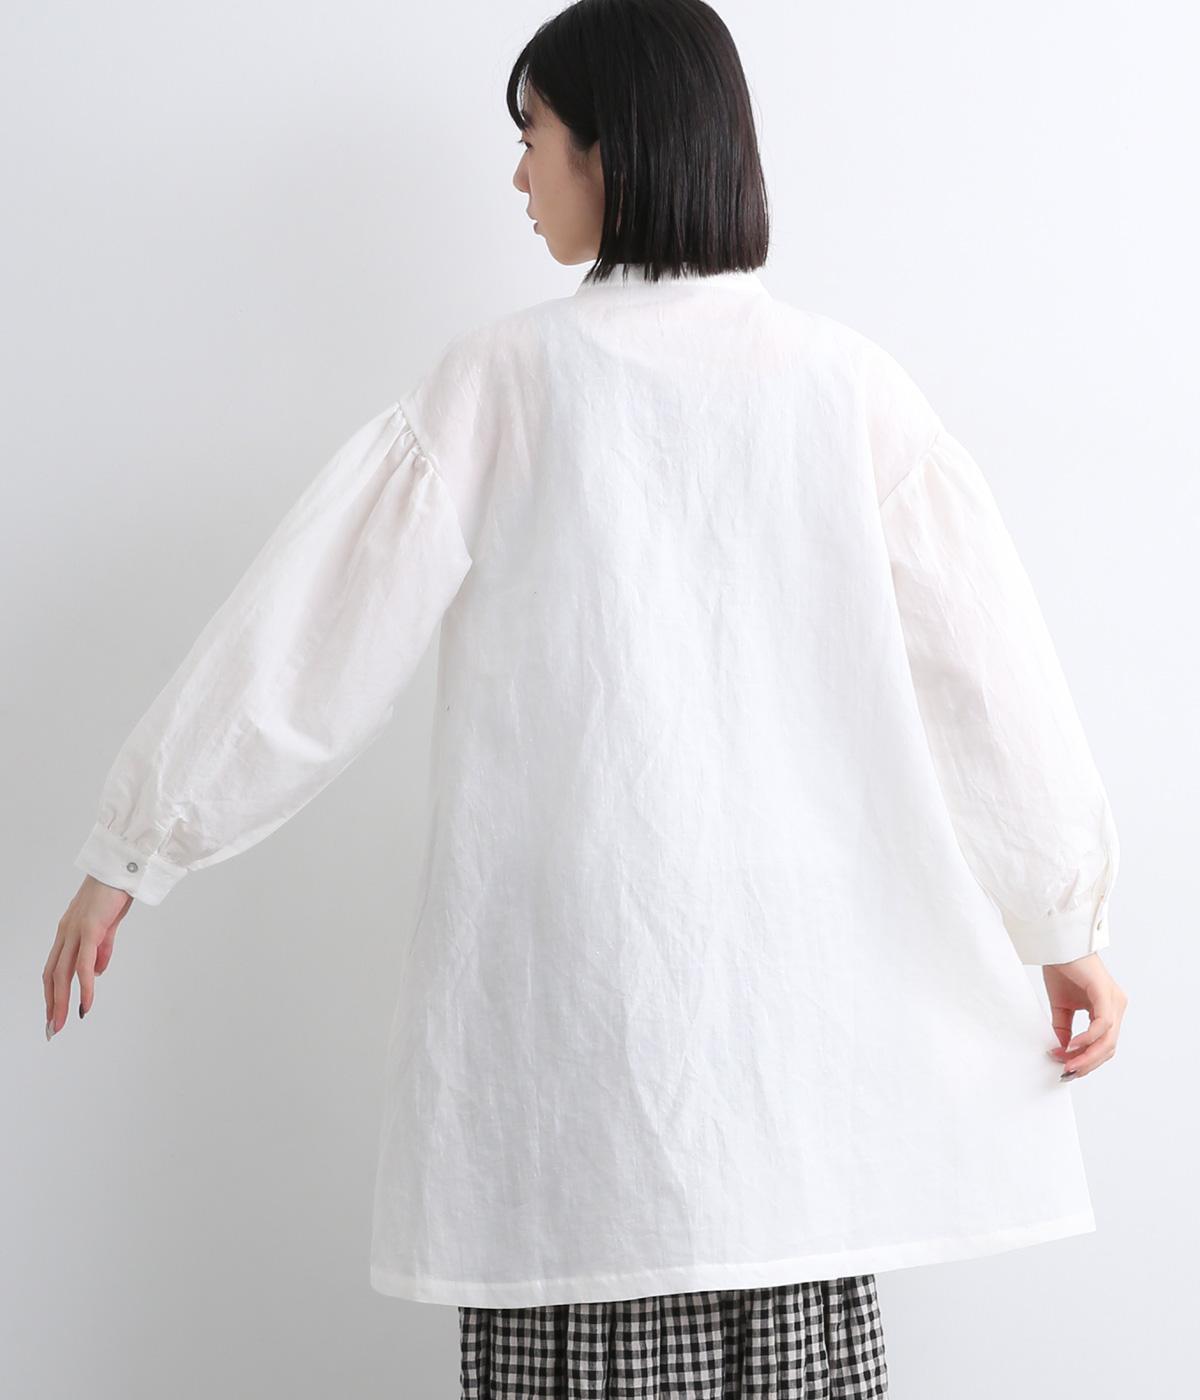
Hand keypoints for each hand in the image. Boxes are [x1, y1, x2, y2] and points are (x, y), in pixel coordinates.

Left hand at [43, 875, 133, 1038]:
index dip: (52, 992)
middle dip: (52, 1004)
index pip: (54, 967)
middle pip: (52, 975)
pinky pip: (84, 964)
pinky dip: (85, 986)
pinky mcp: (90, 928)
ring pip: (62, 973)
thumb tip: (98, 971)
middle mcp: (66, 932)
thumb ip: (102, 947)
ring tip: (62, 1023)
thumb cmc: (116, 890)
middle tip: (53, 1029)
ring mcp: (76, 930)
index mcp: (69, 931)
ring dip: (61, 1001)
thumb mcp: (108, 924)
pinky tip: (87, 1002)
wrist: (124, 866)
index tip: (55, 1013)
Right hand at [1044, 952, 1126, 1080]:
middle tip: (1066, 1070)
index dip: (1086, 1060)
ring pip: (1108, 1041)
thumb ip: (1065, 1030)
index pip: (1104, 1045)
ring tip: (1067, 1061)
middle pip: (1109, 1048)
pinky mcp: (1105, 994)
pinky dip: (1087, 1039)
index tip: (1064, 1067)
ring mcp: (1114, 1000)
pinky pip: (1102, 1025)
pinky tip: (1071, 1044)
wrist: (1057, 944)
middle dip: (1087, 1063)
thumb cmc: (1062, 969)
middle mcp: (1117, 1006)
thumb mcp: (1061, 1007)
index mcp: (1109, 1009)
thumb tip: (1062, 1052)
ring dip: (1087, 1056)